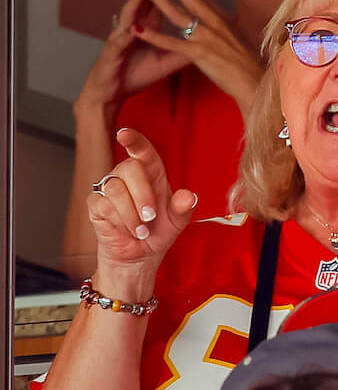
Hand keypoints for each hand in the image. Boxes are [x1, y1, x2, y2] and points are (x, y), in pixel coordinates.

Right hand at [74, 0, 188, 119]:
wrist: (110, 93)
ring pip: (130, 14)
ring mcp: (121, 38)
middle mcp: (132, 27)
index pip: (160, 0)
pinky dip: (126, 34)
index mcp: (147, 27)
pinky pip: (121, 43)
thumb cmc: (135, 74)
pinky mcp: (112, 53)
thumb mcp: (165, 63)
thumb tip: (206, 42)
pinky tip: (130, 27)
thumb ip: (184, 51)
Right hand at [87, 128, 199, 275]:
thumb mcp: (177, 221)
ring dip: (132, 213)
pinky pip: (104, 206)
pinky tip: (127, 230)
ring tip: (142, 229)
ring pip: (115, 188)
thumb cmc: (158, 231)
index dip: (134, 140)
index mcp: (152, 174)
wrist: (140, 255)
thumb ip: (184, 207)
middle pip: (129, 167)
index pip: (142, 150)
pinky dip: (120, 221)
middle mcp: (129, 176)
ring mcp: (109, 189)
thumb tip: (188, 196)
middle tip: (151, 217)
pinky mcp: (96, 204)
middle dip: (143, 194)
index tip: (124, 134)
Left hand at [132, 0, 261, 110]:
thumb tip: (229, 18)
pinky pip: (171, 43)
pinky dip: (153, 36)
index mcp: (223, 19)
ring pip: (177, 14)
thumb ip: (230, 27)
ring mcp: (207, 37)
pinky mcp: (200, 54)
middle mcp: (215, 23)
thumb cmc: (252, 65)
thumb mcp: (242, 39)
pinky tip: (137, 29)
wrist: (259, 84)